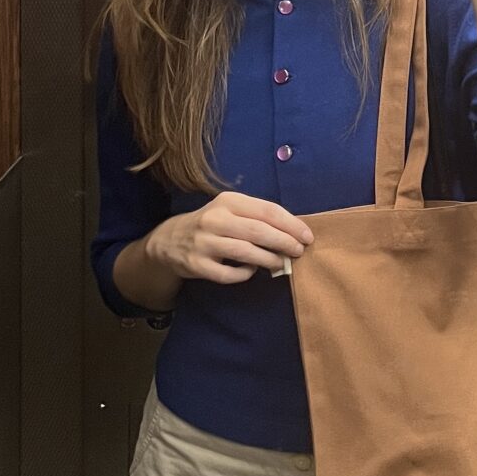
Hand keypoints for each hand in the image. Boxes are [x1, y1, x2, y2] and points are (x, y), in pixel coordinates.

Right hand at [146, 193, 313, 286]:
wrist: (169, 240)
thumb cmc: (212, 224)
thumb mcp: (230, 210)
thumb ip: (257, 217)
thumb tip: (293, 232)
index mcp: (228, 201)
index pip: (267, 210)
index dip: (291, 224)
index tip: (307, 236)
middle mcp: (215, 219)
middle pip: (259, 231)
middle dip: (284, 242)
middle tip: (299, 251)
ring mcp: (205, 242)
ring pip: (246, 252)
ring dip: (269, 259)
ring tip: (282, 263)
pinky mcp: (197, 265)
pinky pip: (228, 274)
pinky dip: (244, 274)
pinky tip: (251, 271)